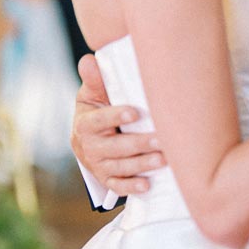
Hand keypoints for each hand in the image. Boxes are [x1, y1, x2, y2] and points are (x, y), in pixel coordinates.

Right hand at [72, 54, 165, 195]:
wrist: (89, 136)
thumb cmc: (98, 108)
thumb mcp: (92, 94)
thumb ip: (95, 79)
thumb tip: (90, 60)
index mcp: (85, 124)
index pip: (98, 121)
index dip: (115, 116)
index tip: (135, 112)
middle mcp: (89, 147)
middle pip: (113, 148)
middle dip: (138, 144)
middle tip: (161, 139)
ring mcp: (98, 166)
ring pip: (119, 168)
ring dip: (141, 165)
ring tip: (163, 159)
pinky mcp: (106, 179)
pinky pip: (118, 186)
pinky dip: (132, 187)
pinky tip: (148, 185)